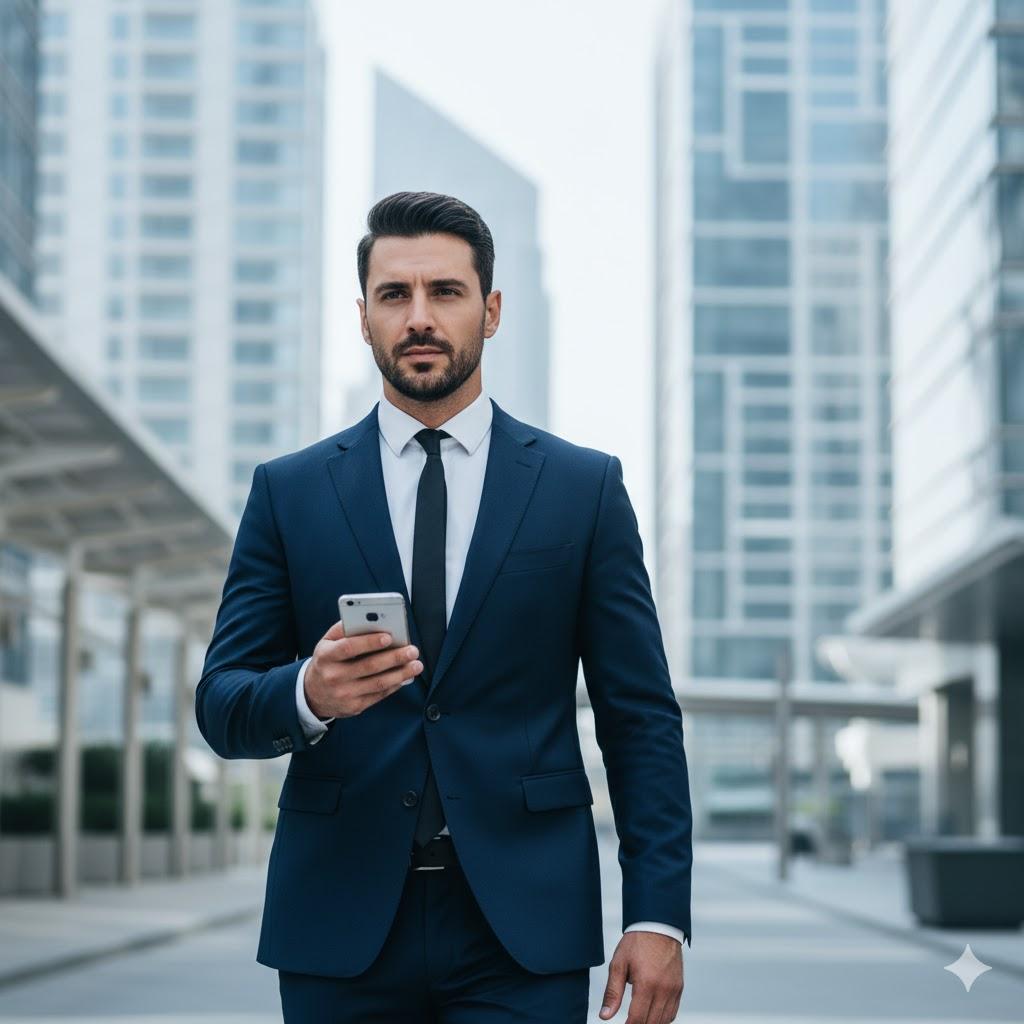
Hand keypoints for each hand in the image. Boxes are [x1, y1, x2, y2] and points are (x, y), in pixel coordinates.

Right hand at [304, 620, 422, 719]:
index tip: (389, 636)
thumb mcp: (327, 643)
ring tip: (416, 665)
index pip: (349, 647)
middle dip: (394, 657)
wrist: (312, 694)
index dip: (369, 642)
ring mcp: (344, 694)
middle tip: (412, 650)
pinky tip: (406, 676)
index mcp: (326, 656)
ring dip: (401, 673)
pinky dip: (395, 685)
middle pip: (369, 666)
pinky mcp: (354, 706)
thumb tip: (368, 618)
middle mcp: (334, 676)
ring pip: (378, 683)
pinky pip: (379, 694)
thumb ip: (344, 629)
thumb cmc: (326, 661)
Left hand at [599, 931, 682, 1022]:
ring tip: (639, 1019)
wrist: (658, 926)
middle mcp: (663, 989)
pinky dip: (663, 1018)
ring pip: (664, 1020)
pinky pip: (673, 1012)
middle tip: (629, 1022)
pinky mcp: (679, 987)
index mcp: (646, 983)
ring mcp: (673, 989)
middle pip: (651, 1022)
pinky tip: (652, 1014)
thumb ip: (612, 993)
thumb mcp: (618, 964)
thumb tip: (605, 1016)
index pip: (637, 1019)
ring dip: (651, 1023)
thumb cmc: (636, 943)